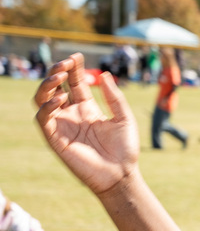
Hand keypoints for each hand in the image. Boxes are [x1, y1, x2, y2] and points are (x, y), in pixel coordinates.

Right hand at [34, 54, 139, 196]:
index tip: (77, 56)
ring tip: (60, 75)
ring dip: (47, 85)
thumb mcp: (124, 118)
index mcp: (87, 108)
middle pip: (55, 87)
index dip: (74, 68)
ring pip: (42, 99)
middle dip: (58, 71)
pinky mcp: (56, 138)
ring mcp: (62, 125)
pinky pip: (43, 118)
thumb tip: (105, 75)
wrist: (122, 174)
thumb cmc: (125, 149)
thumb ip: (114, 97)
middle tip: (66, 63)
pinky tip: (61, 99)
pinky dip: (47, 106)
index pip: (75, 82)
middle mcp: (72, 114)